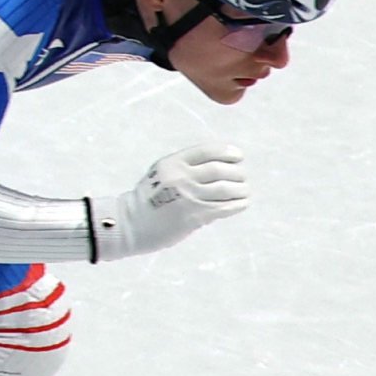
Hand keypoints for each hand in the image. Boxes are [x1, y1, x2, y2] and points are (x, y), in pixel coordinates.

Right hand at [92, 143, 248, 259]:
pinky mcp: (195, 216)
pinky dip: (239, 204)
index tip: (238, 157)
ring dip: (242, 189)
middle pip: (220, 170)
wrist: (131, 224)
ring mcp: (188, 197)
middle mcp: (181, 177)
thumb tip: (222, 165)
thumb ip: (185, 167)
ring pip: (226, 189)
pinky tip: (242, 203)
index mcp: (172, 163)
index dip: (227, 152)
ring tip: (245, 191)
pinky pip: (225, 207)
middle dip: (237, 173)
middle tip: (242, 178)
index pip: (206, 151)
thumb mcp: (161, 173)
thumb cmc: (149, 198)